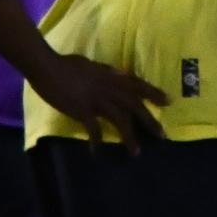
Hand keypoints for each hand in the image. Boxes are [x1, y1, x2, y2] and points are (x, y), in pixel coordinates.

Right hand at [29, 54, 168, 152]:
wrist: (47, 66)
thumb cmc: (66, 64)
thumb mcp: (92, 65)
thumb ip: (105, 71)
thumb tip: (116, 73)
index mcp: (110, 75)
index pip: (137, 84)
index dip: (153, 92)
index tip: (168, 101)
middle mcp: (108, 87)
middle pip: (134, 104)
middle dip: (149, 120)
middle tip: (162, 135)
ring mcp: (96, 99)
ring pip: (120, 119)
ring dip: (129, 136)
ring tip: (136, 152)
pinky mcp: (82, 110)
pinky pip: (94, 129)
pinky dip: (97, 141)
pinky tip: (96, 151)